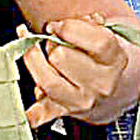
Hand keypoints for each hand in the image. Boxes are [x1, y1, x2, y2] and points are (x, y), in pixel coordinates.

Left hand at [23, 13, 139, 128]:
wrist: (107, 88)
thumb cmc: (99, 55)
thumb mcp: (103, 35)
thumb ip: (86, 24)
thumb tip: (59, 26)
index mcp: (114, 60)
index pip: (97, 42)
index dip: (70, 28)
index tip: (56, 26)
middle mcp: (101, 84)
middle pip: (62, 58)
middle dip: (52, 45)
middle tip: (53, 43)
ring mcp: (82, 101)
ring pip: (47, 80)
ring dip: (37, 63)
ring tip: (38, 55)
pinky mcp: (63, 111)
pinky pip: (43, 114)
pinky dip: (32, 114)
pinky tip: (24, 112)